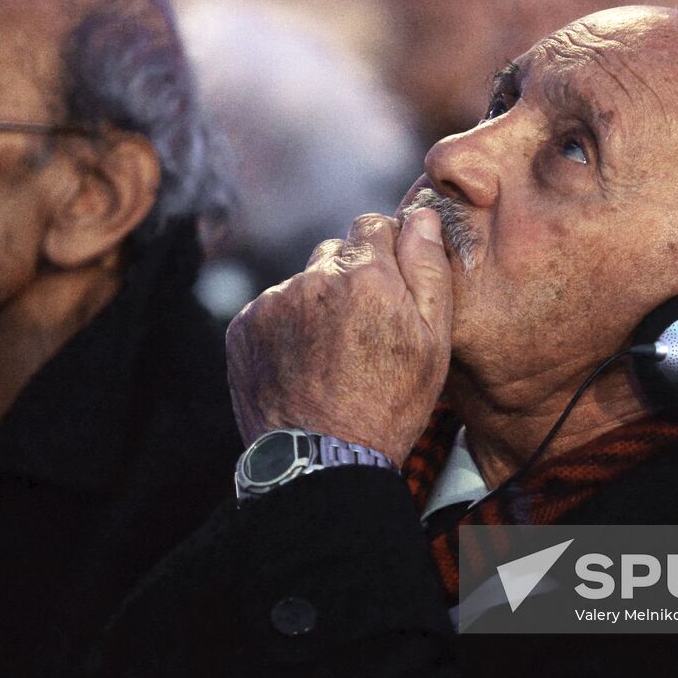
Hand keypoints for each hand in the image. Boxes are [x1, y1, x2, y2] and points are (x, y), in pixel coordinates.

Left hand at [226, 208, 452, 465]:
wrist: (321, 463)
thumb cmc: (388, 406)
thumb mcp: (433, 342)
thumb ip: (428, 268)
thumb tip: (420, 215)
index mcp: (367, 275)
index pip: (374, 225)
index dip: (386, 252)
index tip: (390, 286)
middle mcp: (314, 277)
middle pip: (335, 252)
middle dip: (351, 278)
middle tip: (364, 330)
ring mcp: (273, 301)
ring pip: (303, 283)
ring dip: (317, 303)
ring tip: (331, 356)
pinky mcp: (244, 326)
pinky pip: (271, 310)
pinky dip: (286, 328)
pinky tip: (302, 364)